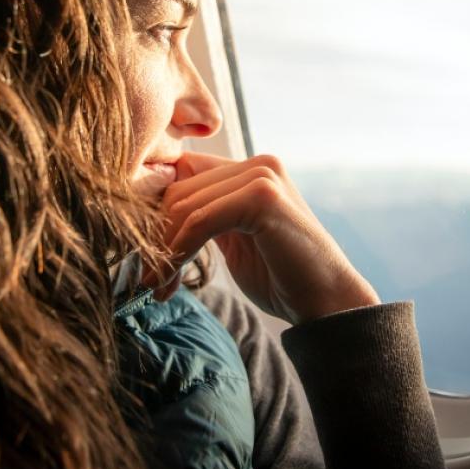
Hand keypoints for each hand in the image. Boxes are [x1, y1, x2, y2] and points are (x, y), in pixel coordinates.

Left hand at [140, 152, 380, 324]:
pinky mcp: (262, 197)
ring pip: (184, 204)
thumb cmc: (281, 277)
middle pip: (178, 188)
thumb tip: (153, 216)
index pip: (182, 174)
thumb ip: (205, 217)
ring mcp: (262, 176)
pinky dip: (178, 253)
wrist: (327, 304)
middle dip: (155, 236)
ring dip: (162, 250)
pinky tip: (170, 283)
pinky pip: (200, 221)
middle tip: (145, 278)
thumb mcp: (233, 240)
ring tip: (155, 285)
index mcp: (250, 169)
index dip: (156, 213)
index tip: (142, 255)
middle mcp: (257, 164)